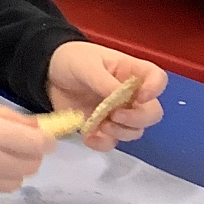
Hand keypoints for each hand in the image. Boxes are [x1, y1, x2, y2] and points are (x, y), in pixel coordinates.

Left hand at [46, 42, 166, 148]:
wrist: (46, 73)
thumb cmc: (71, 60)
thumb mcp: (86, 65)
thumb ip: (104, 82)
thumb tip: (120, 100)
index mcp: (131, 72)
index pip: (157, 78)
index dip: (155, 89)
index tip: (141, 97)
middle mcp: (130, 95)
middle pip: (152, 112)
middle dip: (138, 119)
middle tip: (116, 116)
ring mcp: (117, 112)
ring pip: (135, 130)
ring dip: (122, 132)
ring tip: (102, 125)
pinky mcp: (101, 126)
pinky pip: (111, 141)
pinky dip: (103, 143)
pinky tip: (89, 138)